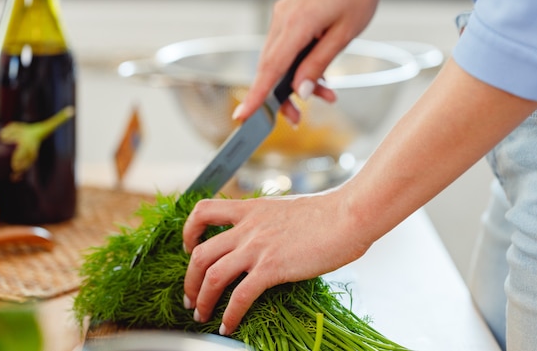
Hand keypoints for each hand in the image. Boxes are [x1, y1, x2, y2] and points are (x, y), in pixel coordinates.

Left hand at [182, 190, 369, 335]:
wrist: (347, 216)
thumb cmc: (326, 214)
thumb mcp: (286, 209)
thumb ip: (268, 222)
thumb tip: (266, 238)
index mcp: (250, 209)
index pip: (203, 211)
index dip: (189, 231)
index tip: (190, 248)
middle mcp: (248, 227)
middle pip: (200, 253)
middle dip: (189, 280)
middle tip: (191, 297)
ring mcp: (258, 247)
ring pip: (212, 275)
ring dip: (202, 299)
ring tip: (202, 314)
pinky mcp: (272, 267)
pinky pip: (240, 295)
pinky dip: (230, 314)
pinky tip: (228, 326)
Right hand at [233, 0, 415, 124]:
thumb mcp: (344, 34)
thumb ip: (319, 64)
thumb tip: (301, 91)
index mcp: (298, 22)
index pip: (271, 68)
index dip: (256, 96)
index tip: (242, 116)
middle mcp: (283, 17)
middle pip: (270, 67)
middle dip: (280, 97)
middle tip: (296, 119)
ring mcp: (283, 14)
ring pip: (278, 58)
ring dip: (294, 81)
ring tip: (325, 93)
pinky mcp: (288, 13)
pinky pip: (285, 46)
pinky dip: (297, 64)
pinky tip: (318, 73)